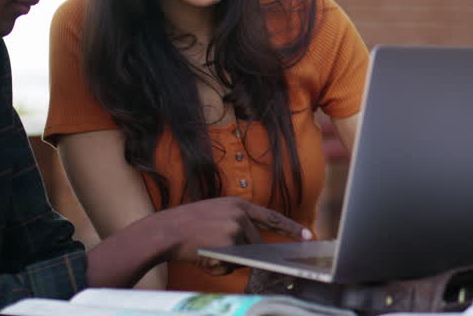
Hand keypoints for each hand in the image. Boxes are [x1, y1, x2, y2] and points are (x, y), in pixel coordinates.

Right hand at [153, 196, 312, 264]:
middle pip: (255, 244)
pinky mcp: (229, 243)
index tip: (307, 236)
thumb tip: (252, 252)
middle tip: (213, 248)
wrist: (164, 231)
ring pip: (243, 256)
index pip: (271, 217)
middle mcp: (240, 214)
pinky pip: (232, 265)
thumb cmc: (186, 227)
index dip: (290, 228)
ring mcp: (236, 228)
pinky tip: (203, 256)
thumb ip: (235, 226)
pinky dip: (220, 266)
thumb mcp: (214, 215)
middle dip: (240, 253)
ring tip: (204, 249)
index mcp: (238, 205)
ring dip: (227, 260)